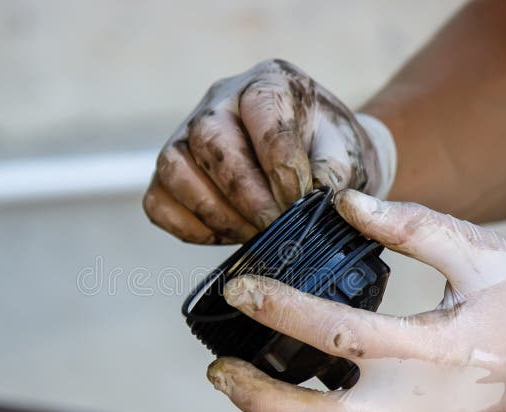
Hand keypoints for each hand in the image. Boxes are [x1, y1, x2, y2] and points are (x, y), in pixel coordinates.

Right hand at [143, 59, 393, 243]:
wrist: (315, 164)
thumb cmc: (329, 156)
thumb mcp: (346, 157)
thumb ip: (332, 175)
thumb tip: (309, 199)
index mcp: (267, 82)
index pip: (261, 112)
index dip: (279, 163)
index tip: (299, 200)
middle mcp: (218, 101)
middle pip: (210, 138)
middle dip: (243, 191)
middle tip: (273, 225)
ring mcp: (185, 136)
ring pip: (174, 168)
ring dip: (215, 211)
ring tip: (253, 235)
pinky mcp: (168, 175)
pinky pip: (159, 203)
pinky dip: (190, 227)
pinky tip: (227, 235)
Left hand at [207, 189, 505, 411]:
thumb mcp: (480, 249)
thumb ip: (409, 224)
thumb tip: (344, 203)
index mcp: (436, 349)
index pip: (335, 333)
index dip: (277, 308)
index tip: (239, 288)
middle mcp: (424, 403)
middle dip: (254, 394)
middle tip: (218, 366)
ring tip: (244, 393)